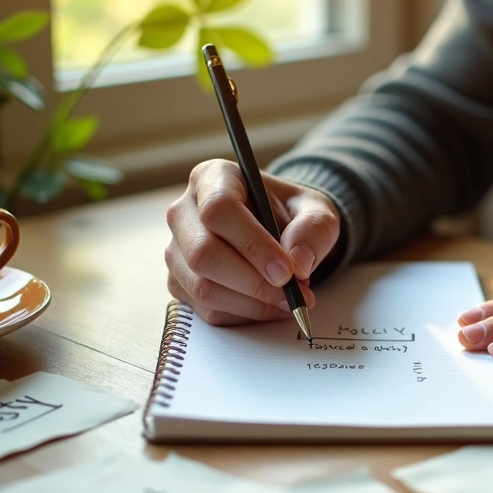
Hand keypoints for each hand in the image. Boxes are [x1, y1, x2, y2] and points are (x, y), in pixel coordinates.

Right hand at [165, 159, 340, 325]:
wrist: (279, 232)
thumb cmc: (291, 215)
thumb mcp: (316, 211)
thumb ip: (313, 229)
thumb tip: (298, 262)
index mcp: (213, 178)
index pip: (219, 209)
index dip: (253, 244)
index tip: (287, 271)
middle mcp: (184, 211)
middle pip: (203, 253)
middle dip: (253, 282)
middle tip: (293, 295)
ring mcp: (176, 249)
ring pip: (201, 286)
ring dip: (250, 303)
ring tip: (289, 301)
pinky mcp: (179, 281)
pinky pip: (205, 309)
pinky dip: (243, 315)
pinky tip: (269, 306)